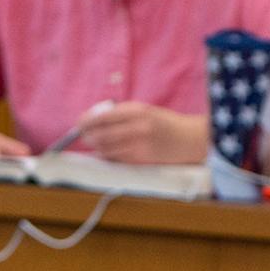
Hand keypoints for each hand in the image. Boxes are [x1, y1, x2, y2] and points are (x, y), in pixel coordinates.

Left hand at [77, 102, 206, 163]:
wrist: (190, 139)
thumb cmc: (164, 123)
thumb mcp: (144, 111)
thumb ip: (121, 114)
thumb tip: (93, 120)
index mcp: (137, 111)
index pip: (103, 116)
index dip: (87, 121)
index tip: (79, 122)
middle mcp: (137, 128)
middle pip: (101, 134)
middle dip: (87, 135)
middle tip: (82, 135)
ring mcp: (139, 145)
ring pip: (106, 148)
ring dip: (95, 146)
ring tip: (92, 142)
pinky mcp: (141, 159)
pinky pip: (115, 158)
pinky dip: (106, 155)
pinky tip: (103, 152)